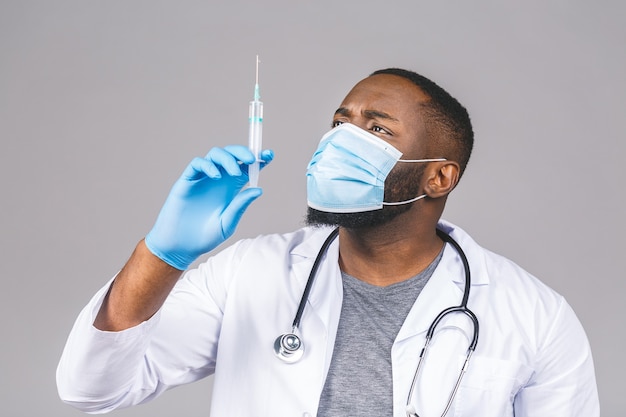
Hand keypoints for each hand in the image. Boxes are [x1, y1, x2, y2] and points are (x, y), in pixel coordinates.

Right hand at [145, 145, 273, 269]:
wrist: (181, 246)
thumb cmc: (205, 237)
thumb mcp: (227, 222)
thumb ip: (240, 205)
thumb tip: (259, 190)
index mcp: (232, 188)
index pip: (247, 168)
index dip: (258, 159)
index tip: (269, 155)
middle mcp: (218, 180)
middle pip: (232, 155)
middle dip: (244, 152)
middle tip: (253, 160)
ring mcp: (202, 178)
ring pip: (216, 154)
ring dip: (228, 158)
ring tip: (235, 172)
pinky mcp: (187, 180)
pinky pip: (197, 163)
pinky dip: (208, 165)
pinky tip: (216, 176)